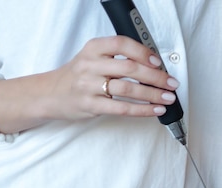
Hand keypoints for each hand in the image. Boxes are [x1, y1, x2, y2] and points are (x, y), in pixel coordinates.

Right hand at [43, 36, 178, 120]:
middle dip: (156, 77)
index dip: (143, 52)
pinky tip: (155, 110)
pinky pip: (122, 109)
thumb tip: (151, 66)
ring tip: (168, 98)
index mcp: (93, 48)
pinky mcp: (91, 105)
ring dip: (153, 94)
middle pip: (130, 68)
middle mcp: (90, 65)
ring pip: (128, 90)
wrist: (50, 94)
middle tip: (171, 83)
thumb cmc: (77, 76)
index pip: (122, 44)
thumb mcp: (92, 57)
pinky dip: (142, 110)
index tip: (158, 62)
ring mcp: (89, 86)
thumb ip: (117, 58)